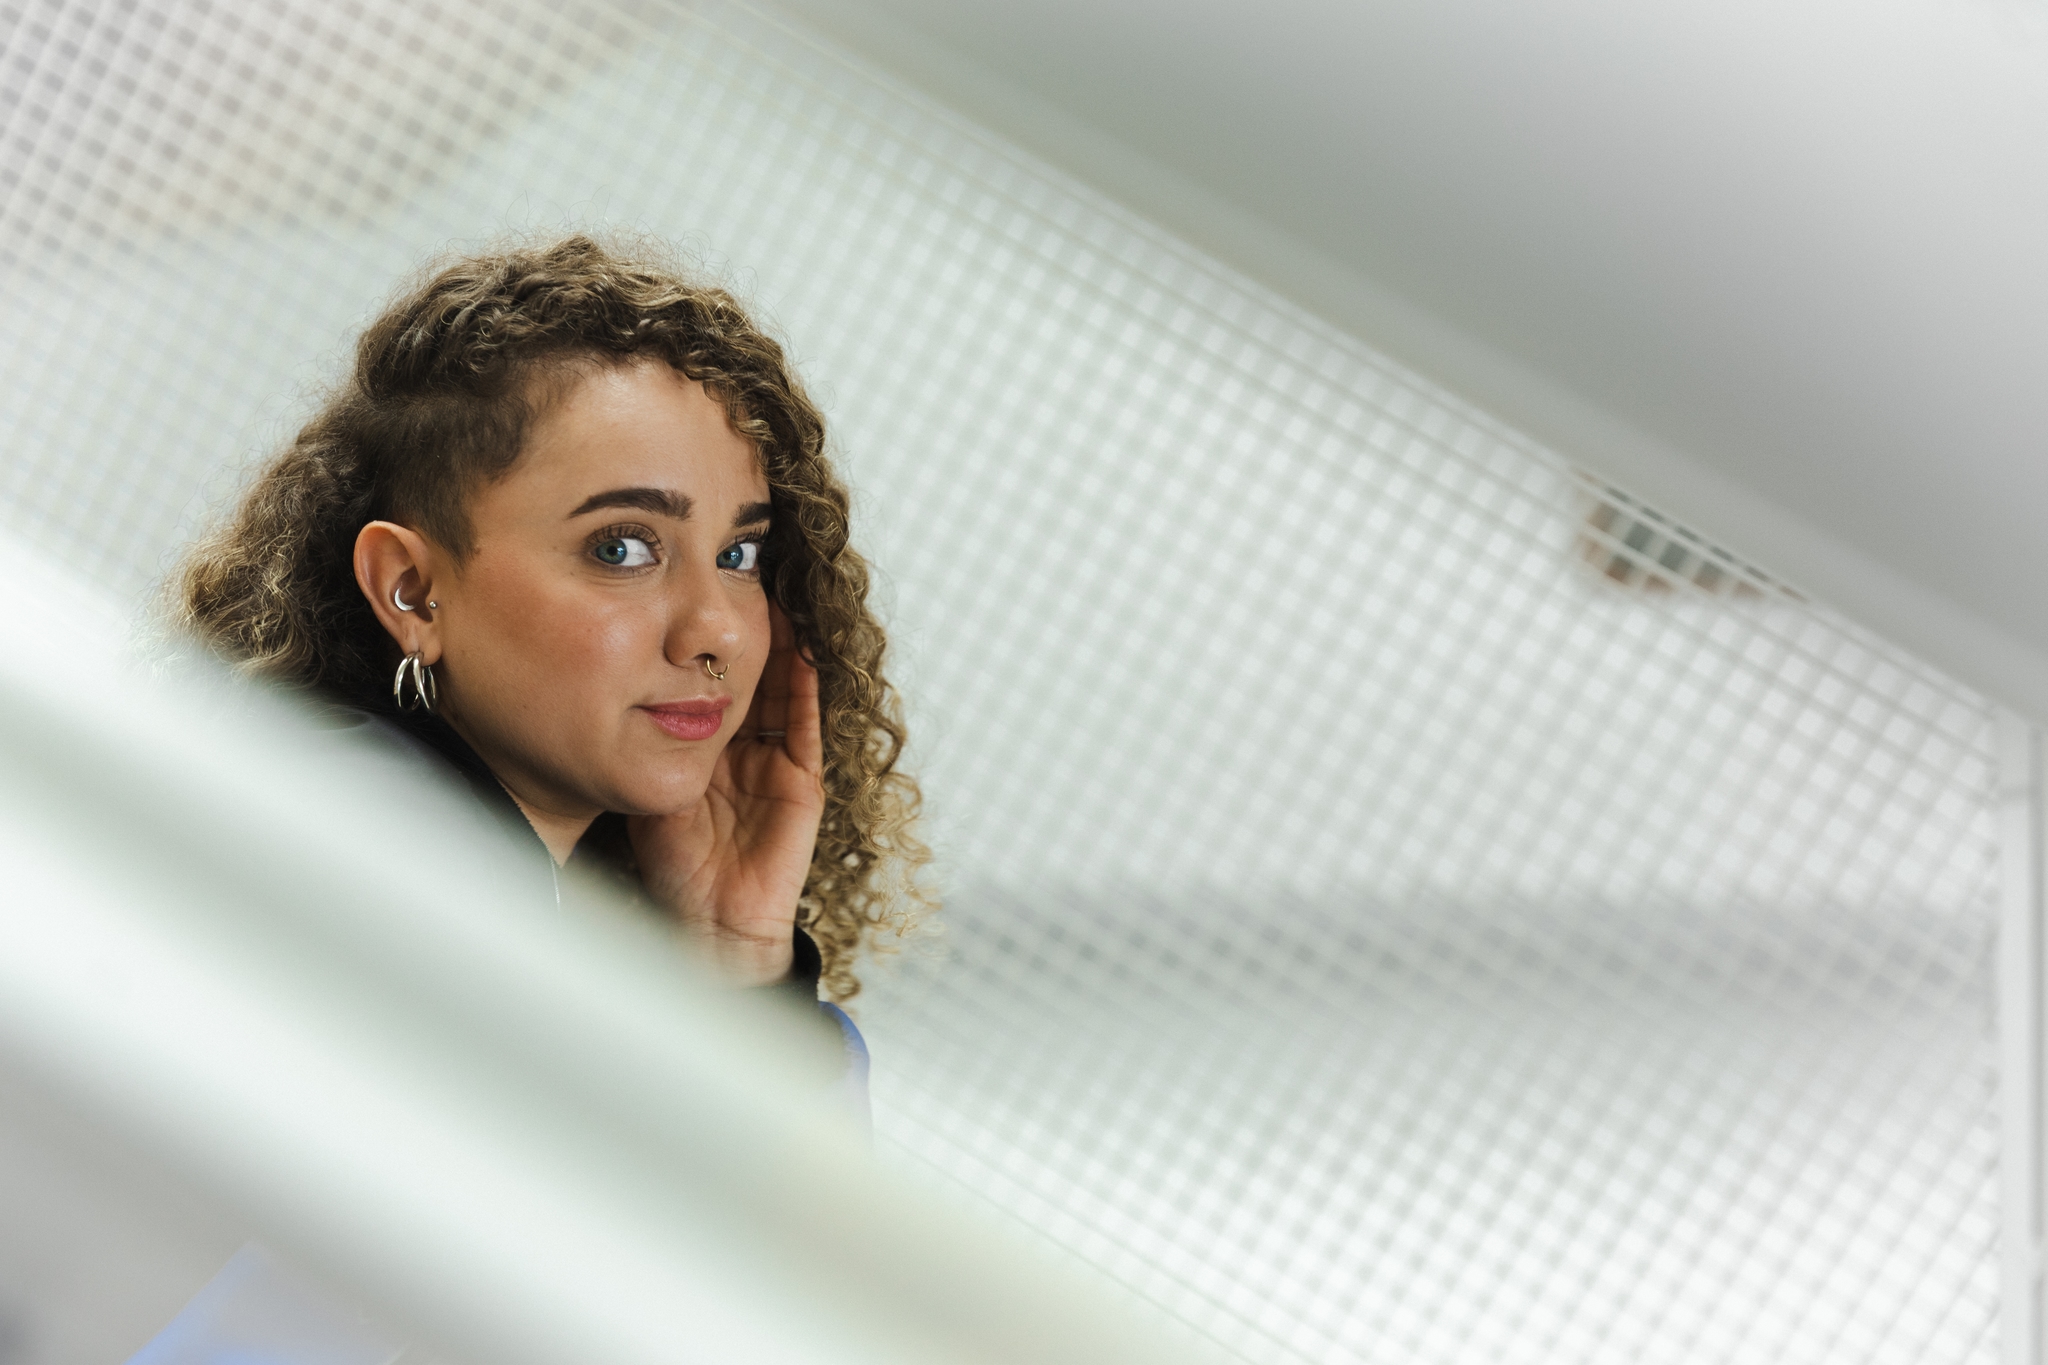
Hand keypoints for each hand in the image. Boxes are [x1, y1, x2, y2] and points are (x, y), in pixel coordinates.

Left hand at [627, 604, 824, 985]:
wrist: (705, 927)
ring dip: (781, 647)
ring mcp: (775, 766)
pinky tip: (803, 649)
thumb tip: (585, 696)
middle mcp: (743, 753)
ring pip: (780, 691)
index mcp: (705, 752)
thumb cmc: (668, 872)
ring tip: (777, 595)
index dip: (702, 645)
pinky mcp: (802, 785)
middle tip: (740, 578)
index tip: (691, 596)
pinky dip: (805, 687)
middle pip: (748, 678)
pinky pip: (804, 725)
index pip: (707, 684)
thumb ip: (630, 748)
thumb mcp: (640, 790)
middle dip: (744, 633)